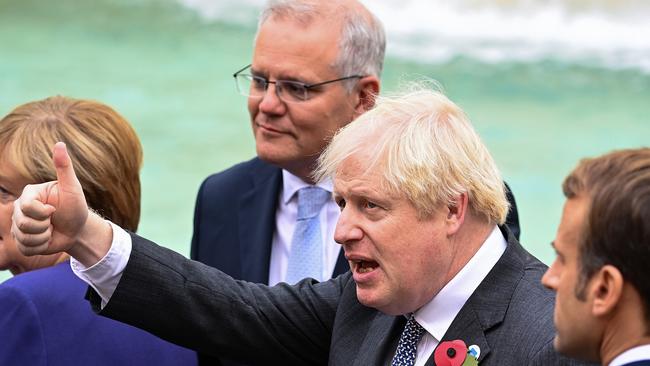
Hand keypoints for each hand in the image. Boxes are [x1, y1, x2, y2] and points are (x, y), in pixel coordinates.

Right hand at [12, 142, 90, 256]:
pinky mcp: (22, 241)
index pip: (26, 207)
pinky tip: (47, 240)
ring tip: (51, 230)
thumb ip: (64, 167)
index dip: (42, 212)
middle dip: (44, 226)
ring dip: (43, 237)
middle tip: (54, 220)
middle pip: (22, 224)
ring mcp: (19, 226)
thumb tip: (59, 143)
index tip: (54, 209)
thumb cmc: (76, 207)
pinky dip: (40, 247)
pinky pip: (25, 248)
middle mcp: (20, 209)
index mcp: (29, 194)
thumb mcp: (72, 187)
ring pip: (23, 237)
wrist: (78, 230)